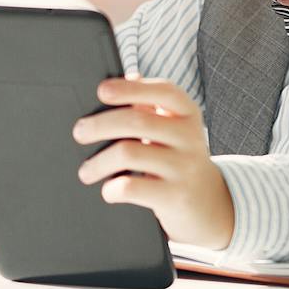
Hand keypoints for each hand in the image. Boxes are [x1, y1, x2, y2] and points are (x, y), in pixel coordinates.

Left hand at [73, 75, 235, 247]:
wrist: (209, 205)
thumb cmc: (178, 160)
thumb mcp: (172, 130)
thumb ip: (148, 107)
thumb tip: (116, 83)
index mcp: (187, 114)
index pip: (163, 91)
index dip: (130, 89)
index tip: (102, 91)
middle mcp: (190, 137)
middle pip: (137, 121)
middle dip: (100, 126)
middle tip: (79, 133)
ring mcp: (185, 167)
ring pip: (128, 153)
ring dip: (98, 162)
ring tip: (86, 171)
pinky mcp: (176, 197)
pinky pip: (132, 187)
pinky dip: (112, 188)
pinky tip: (108, 190)